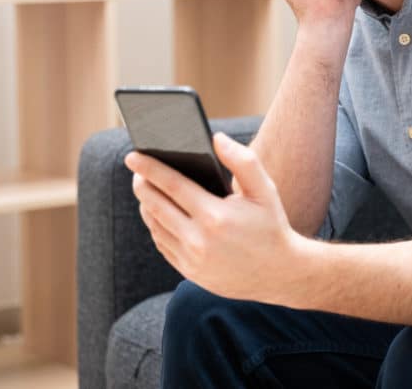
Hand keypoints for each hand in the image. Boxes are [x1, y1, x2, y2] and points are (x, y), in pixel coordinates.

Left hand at [126, 132, 307, 302]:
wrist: (278, 273)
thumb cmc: (271, 225)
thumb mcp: (264, 190)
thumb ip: (243, 160)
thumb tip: (216, 138)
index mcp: (216, 216)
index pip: (172, 185)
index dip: (149, 168)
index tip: (133, 155)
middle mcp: (199, 240)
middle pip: (155, 206)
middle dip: (142, 183)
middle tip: (136, 167)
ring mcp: (191, 259)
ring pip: (155, 226)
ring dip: (146, 204)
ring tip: (145, 187)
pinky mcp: (189, 272)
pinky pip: (162, 244)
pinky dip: (156, 225)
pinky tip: (158, 212)